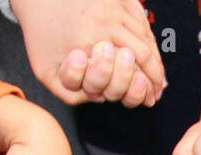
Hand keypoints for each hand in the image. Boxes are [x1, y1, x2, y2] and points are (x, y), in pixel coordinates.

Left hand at [11, 0, 163, 106]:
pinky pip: (142, 21)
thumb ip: (71, 92)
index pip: (127, 71)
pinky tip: (152, 54)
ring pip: (146, 38)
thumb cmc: (41, 34)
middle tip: (156, 91)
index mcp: (89, 45)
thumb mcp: (46, 71)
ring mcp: (115, 8)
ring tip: (158, 78)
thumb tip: (100, 99)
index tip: (145, 99)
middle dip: (153, 78)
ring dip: (156, 62)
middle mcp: (105, 24)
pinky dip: (151, 40)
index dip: (136, 91)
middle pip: (143, 56)